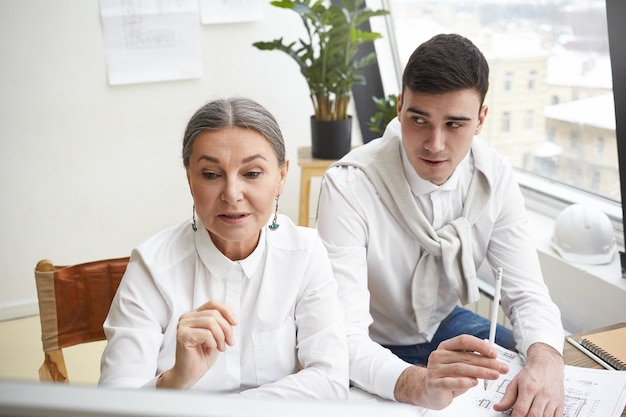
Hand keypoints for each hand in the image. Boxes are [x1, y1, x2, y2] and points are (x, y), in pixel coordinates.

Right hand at [157, 299, 237, 388]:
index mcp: (194, 314)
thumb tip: (232, 318)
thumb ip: (221, 324)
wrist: (190, 373)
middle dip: (226, 329)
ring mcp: (183, 325)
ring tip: (221, 347)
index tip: (235, 323)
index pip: (213, 303)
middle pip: (214, 314)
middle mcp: (187, 317)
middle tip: (229, 342)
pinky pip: (206, 334)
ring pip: (211, 322)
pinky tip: (210, 349)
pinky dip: (213, 342)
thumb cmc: (202, 355)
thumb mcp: (216, 335)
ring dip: (220, 336)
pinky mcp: (183, 335)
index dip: (227, 311)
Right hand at [394, 335, 508, 408]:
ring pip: (460, 368)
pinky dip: (464, 382)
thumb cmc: (448, 377)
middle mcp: (439, 356)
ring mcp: (435, 370)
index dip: (480, 345)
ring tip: (494, 375)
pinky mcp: (434, 384)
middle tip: (502, 367)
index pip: (463, 340)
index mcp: (446, 347)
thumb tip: (493, 356)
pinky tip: (474, 383)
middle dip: (487, 362)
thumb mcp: (460, 365)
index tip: (494, 353)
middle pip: (465, 356)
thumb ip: (473, 359)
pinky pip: (450, 382)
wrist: (430, 391)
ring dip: (480, 372)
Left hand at [494, 342, 563, 416]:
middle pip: (534, 415)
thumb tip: (497, 407)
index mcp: (528, 388)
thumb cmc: (531, 373)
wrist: (547, 364)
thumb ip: (507, 397)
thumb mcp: (515, 382)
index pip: (521, 409)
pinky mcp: (560, 404)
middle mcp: (542, 394)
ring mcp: (553, 399)